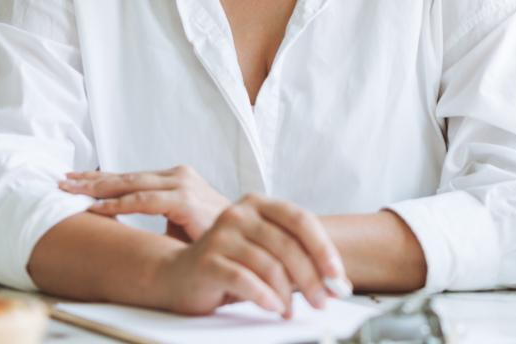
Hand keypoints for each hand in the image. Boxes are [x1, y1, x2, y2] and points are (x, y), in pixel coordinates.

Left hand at [58, 165, 228, 241]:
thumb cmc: (210, 233)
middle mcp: (178, 176)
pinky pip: (143, 202)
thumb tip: (120, 217)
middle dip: (91, 179)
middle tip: (61, 180)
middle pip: (126, 176)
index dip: (100, 177)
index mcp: (176, 178)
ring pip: (131, 185)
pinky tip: (96, 207)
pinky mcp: (185, 201)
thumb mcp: (177, 219)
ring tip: (70, 191)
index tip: (72, 178)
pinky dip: (117, 204)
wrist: (244, 241)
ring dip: (97, 188)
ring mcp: (183, 186)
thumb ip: (153, 210)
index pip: (131, 176)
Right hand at [147, 195, 348, 316]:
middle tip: (322, 301)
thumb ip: (297, 258)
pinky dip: (264, 297)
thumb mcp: (266, 253)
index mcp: (259, 204)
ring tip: (291, 310)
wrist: (179, 275)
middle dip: (311, 278)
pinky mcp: (207, 260)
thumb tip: (336, 282)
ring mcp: (221, 235)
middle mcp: (239, 213)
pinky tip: (274, 308)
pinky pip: (244, 280)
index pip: (300, 219)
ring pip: (269, 265)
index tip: (337, 275)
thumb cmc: (231, 264)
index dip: (323, 248)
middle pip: (287, 244)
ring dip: (288, 294)